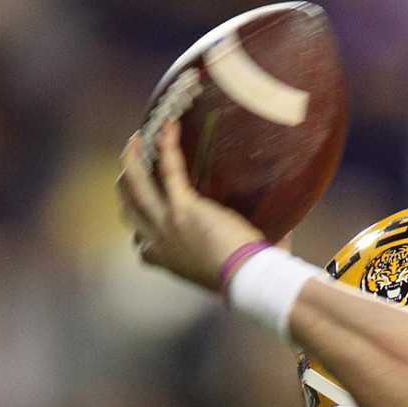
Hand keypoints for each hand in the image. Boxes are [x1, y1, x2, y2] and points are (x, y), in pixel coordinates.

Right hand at [116, 121, 264, 290]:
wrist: (250, 281)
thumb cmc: (248, 278)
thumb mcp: (225, 268)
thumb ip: (229, 252)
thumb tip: (282, 233)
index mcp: (167, 260)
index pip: (140, 243)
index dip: (138, 224)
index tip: (144, 209)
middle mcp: (159, 243)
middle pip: (128, 207)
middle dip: (126, 182)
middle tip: (134, 161)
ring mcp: (167, 224)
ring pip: (135, 185)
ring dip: (132, 158)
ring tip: (138, 138)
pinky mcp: (184, 208)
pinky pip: (168, 169)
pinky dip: (167, 144)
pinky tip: (170, 125)